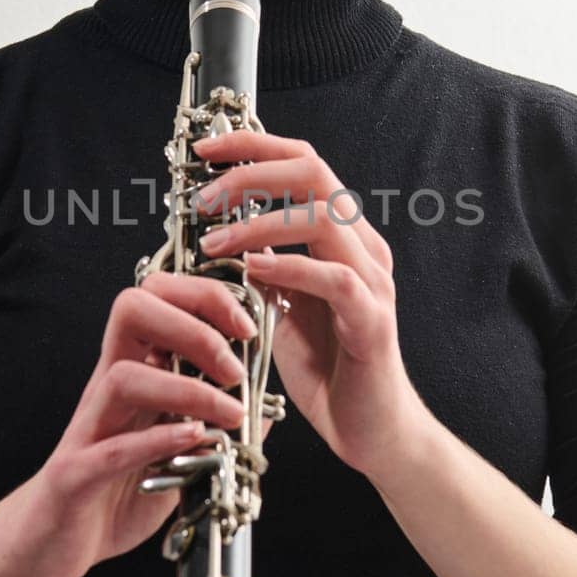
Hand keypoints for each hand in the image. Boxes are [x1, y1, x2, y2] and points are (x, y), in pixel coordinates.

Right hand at [0, 274, 256, 576]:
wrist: (51, 543)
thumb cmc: (113, 490)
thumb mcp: (176, 451)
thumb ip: (215, 425)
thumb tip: (266, 407)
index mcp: (133, 370)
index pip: (157, 298)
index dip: (204, 298)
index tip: (246, 330)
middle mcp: (107, 387)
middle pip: (133, 311)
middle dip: (194, 326)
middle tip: (234, 369)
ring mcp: (89, 427)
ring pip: (124, 376)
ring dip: (186, 390)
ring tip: (228, 415)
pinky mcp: (75, 475)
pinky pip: (111, 448)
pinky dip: (157, 440)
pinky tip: (194, 442)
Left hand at [193, 129, 432, 481]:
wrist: (369, 430)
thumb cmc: (328, 368)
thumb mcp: (281, 305)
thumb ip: (261, 266)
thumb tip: (216, 231)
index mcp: (343, 237)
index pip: (303, 164)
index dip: (254, 147)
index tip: (206, 150)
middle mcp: (363, 248)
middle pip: (314, 173)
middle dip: (251, 172)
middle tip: (204, 197)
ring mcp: (372, 281)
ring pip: (323, 218)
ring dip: (259, 221)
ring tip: (214, 241)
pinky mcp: (371, 320)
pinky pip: (334, 279)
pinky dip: (289, 267)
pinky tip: (253, 271)